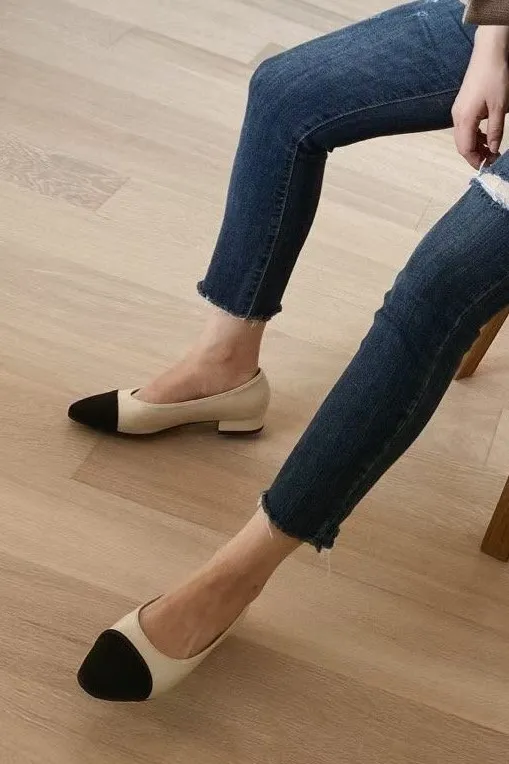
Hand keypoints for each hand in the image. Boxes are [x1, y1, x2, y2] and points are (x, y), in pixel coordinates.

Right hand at [452, 31, 508, 169]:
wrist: (489, 52)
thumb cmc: (495, 77)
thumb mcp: (500, 107)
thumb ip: (495, 131)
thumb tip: (493, 149)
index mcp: (464, 119)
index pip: (465, 149)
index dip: (475, 160)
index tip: (488, 166)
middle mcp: (457, 117)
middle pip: (462, 144)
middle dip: (476, 154)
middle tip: (492, 159)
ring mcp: (458, 110)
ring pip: (464, 136)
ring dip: (476, 145)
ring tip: (492, 148)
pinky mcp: (462, 104)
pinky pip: (465, 126)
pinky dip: (475, 134)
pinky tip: (487, 134)